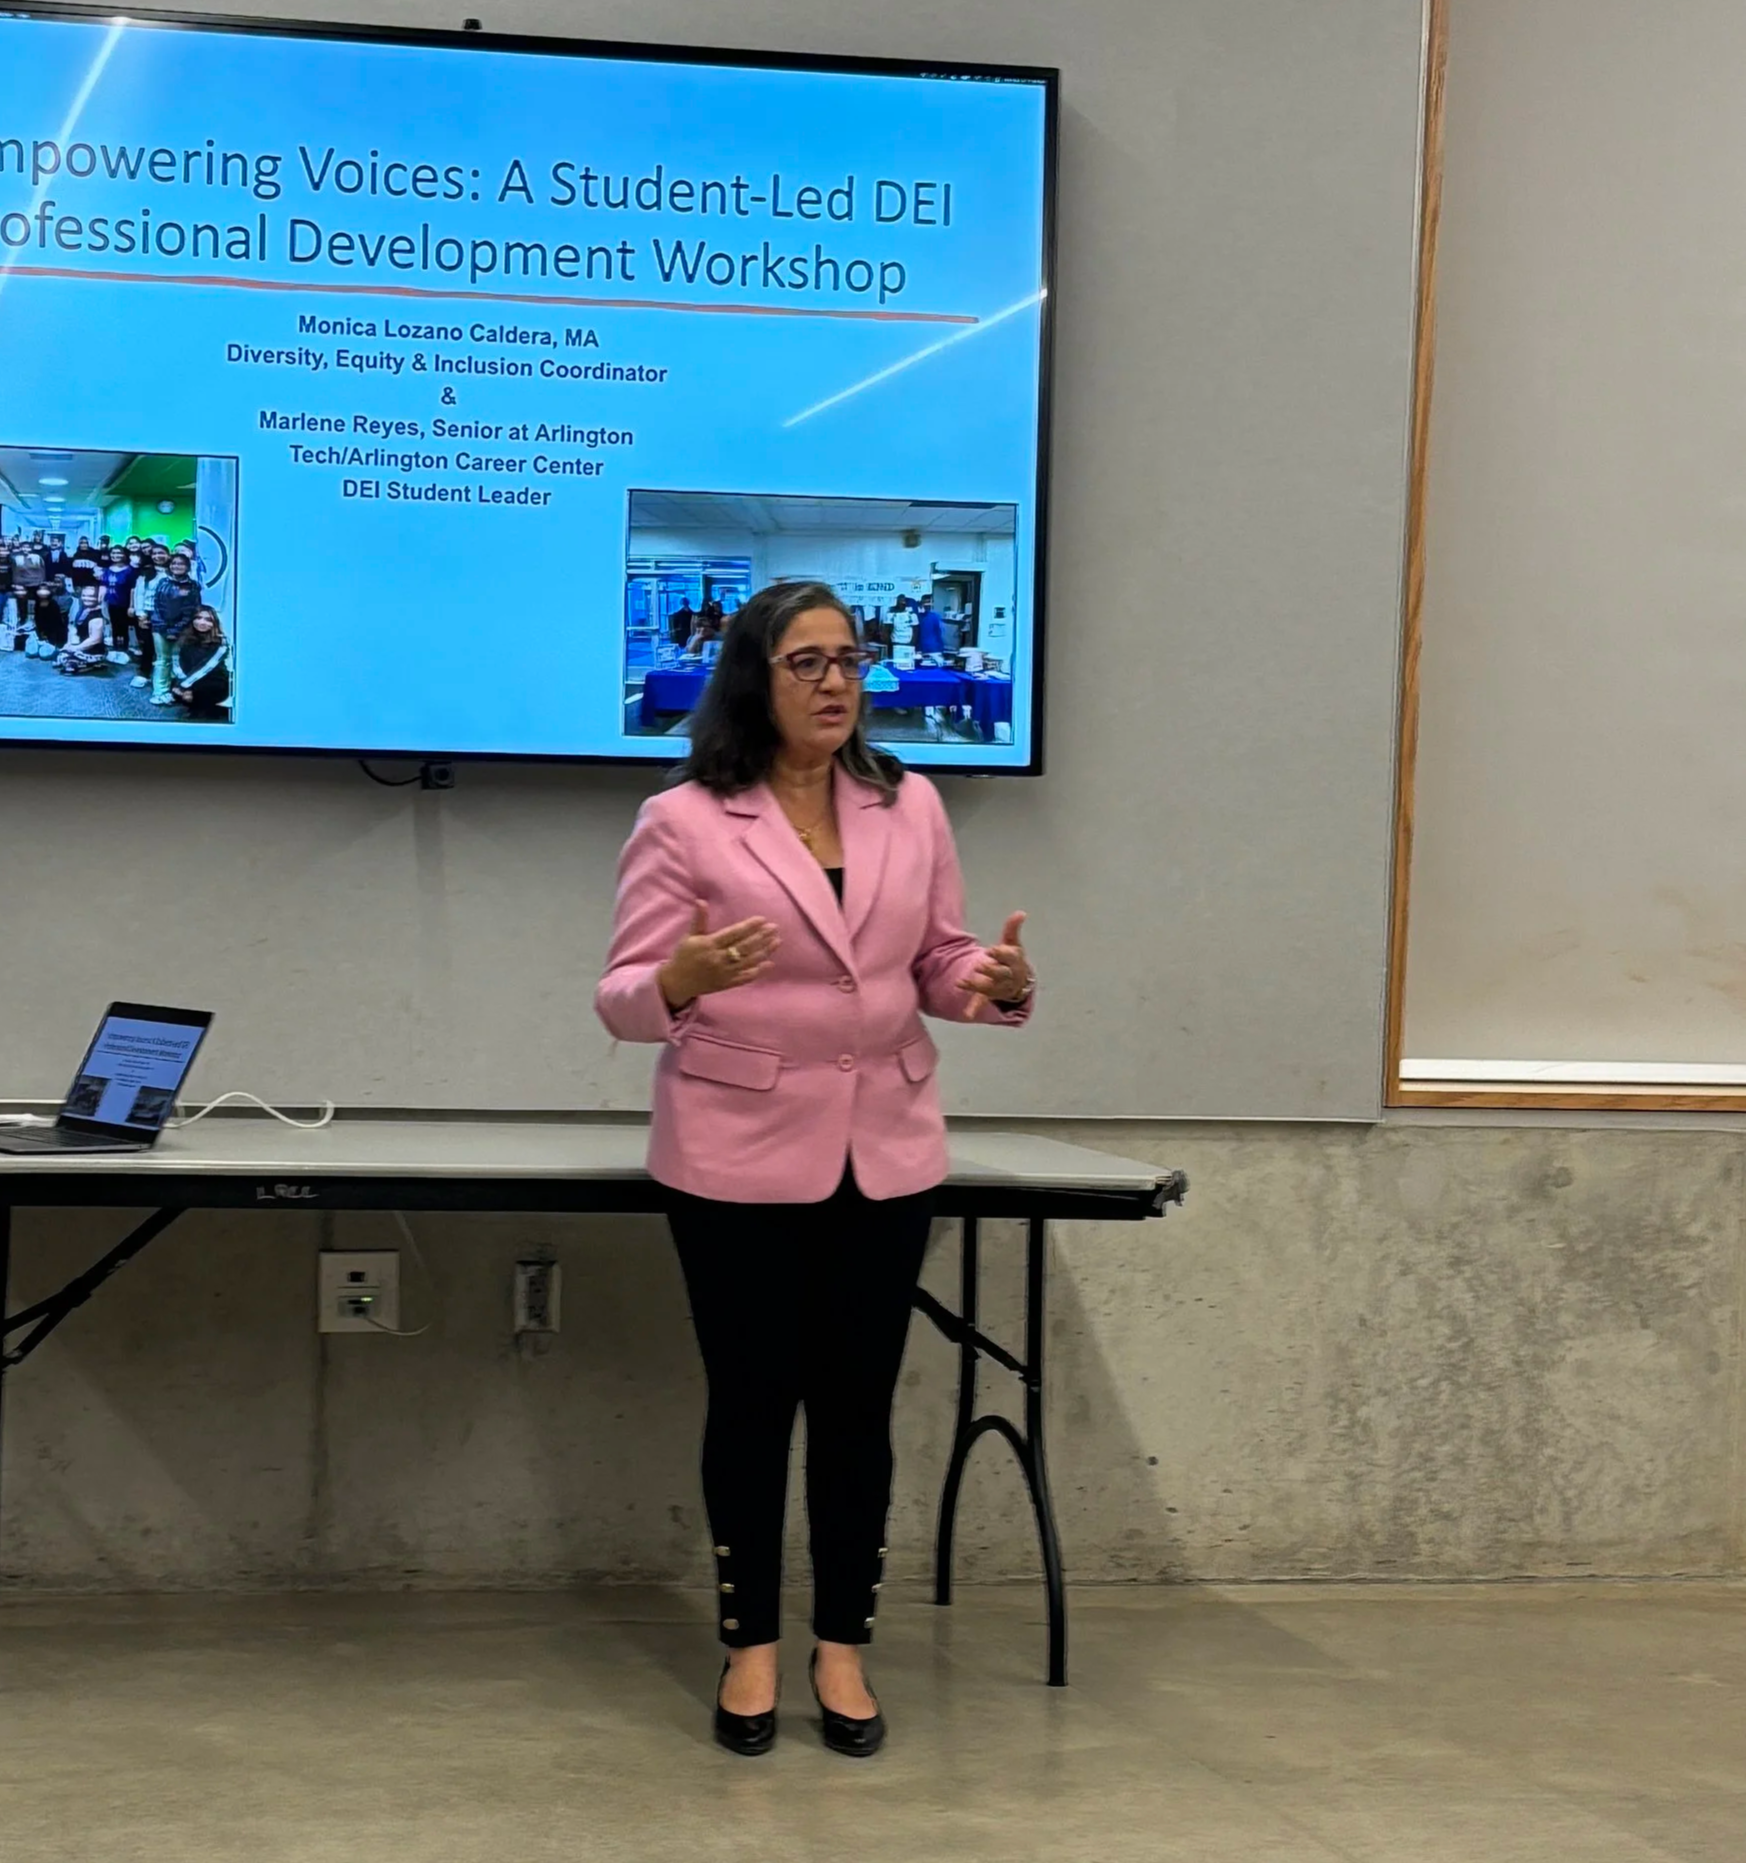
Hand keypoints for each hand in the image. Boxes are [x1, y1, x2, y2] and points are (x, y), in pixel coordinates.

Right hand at [658, 901, 778, 1010]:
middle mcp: (718, 959)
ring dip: (764, 952)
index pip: (733, 934)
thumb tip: (701, 901)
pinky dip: (758, 971)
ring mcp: (724, 973)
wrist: (678, 982)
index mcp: (709, 945)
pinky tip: (770, 963)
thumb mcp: (690, 936)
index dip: (748, 927)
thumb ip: (699, 920)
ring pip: (748, 962)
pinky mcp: (727, 984)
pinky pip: (745, 978)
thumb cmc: (684, 956)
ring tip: (777, 941)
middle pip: (744, 947)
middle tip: (775, 928)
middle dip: (761, 937)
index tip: (762, 919)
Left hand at [959, 911, 1031, 1007]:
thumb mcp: (1013, 942)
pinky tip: (967, 1014)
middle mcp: (1007, 976)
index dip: (1001, 954)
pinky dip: (974, 1008)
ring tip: (963, 982)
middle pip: (1000, 974)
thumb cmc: (1013, 958)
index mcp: (1014, 962)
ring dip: (976, 985)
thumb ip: (1012, 928)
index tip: (992, 950)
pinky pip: (982, 1001)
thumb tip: (1020, 913)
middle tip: (979, 965)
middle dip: (990, 970)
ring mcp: (999, 987)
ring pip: (988, 987)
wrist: (1020, 981)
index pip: (1008, 957)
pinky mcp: (989, 994)